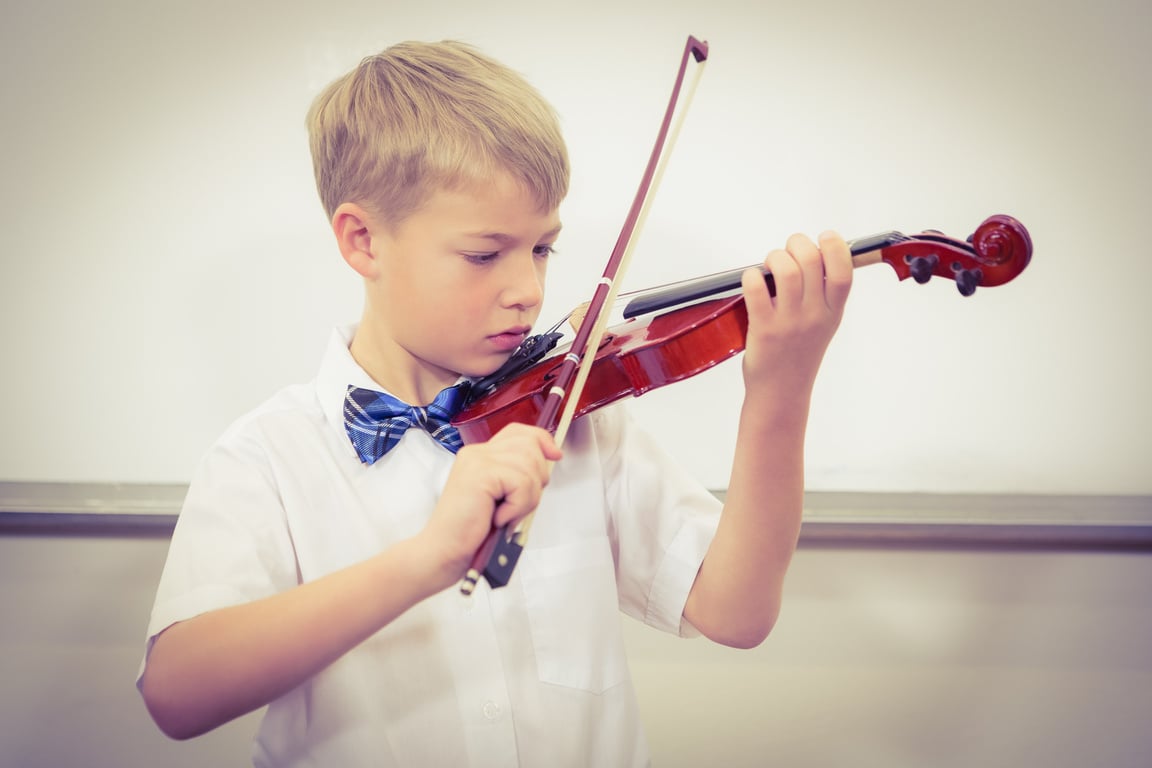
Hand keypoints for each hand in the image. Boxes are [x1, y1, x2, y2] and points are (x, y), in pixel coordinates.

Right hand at [418, 423, 561, 582]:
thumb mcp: (501, 498)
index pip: (518, 432)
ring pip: (529, 466)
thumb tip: (550, 460)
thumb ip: (518, 477)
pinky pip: (521, 483)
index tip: (555, 455)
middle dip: (537, 478)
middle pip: (530, 445)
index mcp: (480, 456)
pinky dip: (517, 507)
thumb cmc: (471, 533)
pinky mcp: (481, 474)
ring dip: (526, 499)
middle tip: (518, 505)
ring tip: (505, 515)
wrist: (444, 551)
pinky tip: (498, 518)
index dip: (541, 440)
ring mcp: (478, 461)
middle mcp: (477, 453)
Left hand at [740, 231, 852, 392]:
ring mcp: (789, 322)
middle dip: (797, 244)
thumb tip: (816, 253)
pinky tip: (753, 279)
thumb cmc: (799, 355)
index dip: (835, 247)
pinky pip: (756, 288)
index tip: (824, 238)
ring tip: (770, 264)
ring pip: (786, 271)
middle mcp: (814, 315)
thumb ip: (824, 294)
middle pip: (812, 261)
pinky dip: (752, 276)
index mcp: (833, 312)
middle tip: (788, 251)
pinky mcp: (763, 329)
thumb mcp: (824, 324)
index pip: (844, 272)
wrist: (781, 392)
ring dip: (775, 257)